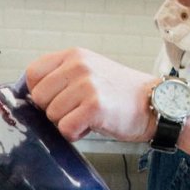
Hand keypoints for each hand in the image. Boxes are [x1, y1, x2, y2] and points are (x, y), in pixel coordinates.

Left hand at [26, 47, 155, 142]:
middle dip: (54, 111)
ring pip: (51, 115)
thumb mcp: (91, 71)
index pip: (32, 73)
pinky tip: (92, 126)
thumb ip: (62, 77)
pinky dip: (76, 134)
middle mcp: (78, 66)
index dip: (41, 93)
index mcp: (74, 55)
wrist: (157, 103)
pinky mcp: (94, 106)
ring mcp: (86, 85)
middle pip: (39, 98)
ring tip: (89, 117)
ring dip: (67, 123)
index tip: (57, 100)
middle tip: (77, 111)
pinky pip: (66, 128)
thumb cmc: (122, 93)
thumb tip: (33, 98)